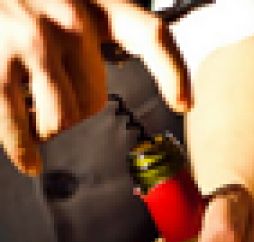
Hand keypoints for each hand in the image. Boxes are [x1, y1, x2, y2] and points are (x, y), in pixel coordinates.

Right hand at [0, 0, 189, 173]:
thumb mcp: (79, 0)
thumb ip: (109, 31)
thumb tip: (155, 89)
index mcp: (97, 5)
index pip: (153, 35)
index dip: (174, 73)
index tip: (184, 103)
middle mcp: (68, 21)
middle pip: (96, 98)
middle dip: (78, 109)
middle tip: (58, 97)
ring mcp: (30, 42)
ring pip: (62, 117)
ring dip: (50, 124)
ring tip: (39, 112)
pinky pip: (16, 123)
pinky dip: (24, 148)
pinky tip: (30, 160)